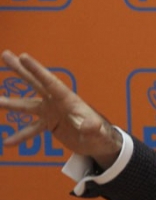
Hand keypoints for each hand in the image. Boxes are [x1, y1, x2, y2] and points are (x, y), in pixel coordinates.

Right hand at [0, 50, 121, 168]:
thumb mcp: (98, 133)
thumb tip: (89, 126)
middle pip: (36, 84)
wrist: (100, 144)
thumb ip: (93, 128)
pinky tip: (7, 142)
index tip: (23, 56)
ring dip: (10, 103)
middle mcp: (57, 103)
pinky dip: (20, 135)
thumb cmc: (102, 136)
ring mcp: (52, 112)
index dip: (37, 70)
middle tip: (6, 55)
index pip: (51, 82)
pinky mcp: (49, 124)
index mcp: (69, 100)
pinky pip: (31, 129)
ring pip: (27, 105)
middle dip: (21, 70)